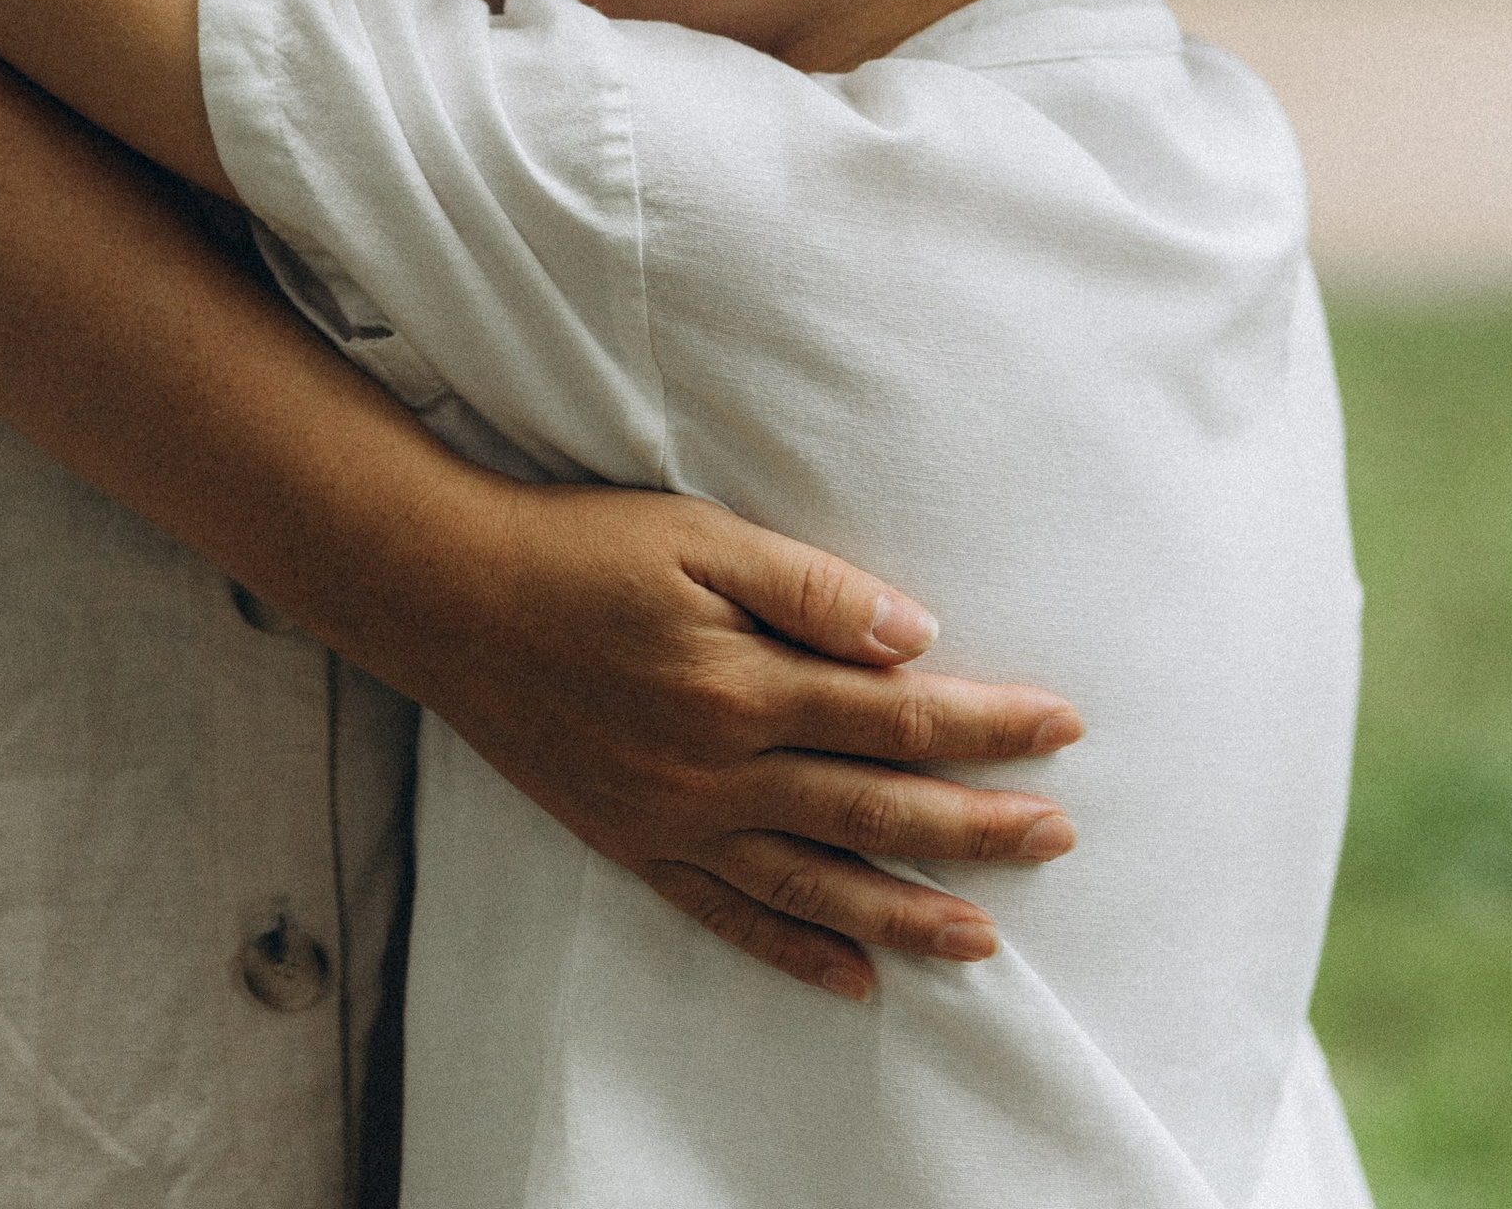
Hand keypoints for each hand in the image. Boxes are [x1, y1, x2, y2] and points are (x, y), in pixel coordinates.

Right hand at [397, 477, 1079, 1000]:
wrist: (448, 598)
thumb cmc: (579, 548)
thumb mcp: (699, 534)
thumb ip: (812, 590)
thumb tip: (915, 640)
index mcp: (744, 684)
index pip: (897, 715)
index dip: (987, 723)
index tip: (1062, 726)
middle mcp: (718, 769)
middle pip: (875, 808)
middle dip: (978, 826)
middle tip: (1058, 840)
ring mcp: (676, 820)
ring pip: (818, 884)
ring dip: (909, 913)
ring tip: (984, 940)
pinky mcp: (635, 844)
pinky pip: (729, 915)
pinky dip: (796, 952)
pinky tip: (854, 977)